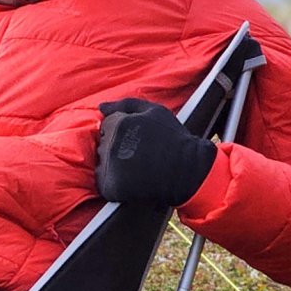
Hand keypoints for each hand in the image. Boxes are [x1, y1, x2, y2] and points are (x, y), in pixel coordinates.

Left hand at [95, 99, 217, 205]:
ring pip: (102, 162)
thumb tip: (101, 107)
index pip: (106, 126)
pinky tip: (133, 181)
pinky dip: (114, 182)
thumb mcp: (155, 111)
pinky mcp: (111, 187)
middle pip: (103, 144)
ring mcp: (110, 166)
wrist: (190, 172)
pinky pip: (104, 182)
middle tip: (141, 154)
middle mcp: (111, 144)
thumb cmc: (174, 139)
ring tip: (138, 167)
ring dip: (114, 164)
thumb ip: (126, 104)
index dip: (122, 132)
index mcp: (119, 124)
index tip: (140, 139)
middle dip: (118, 147)